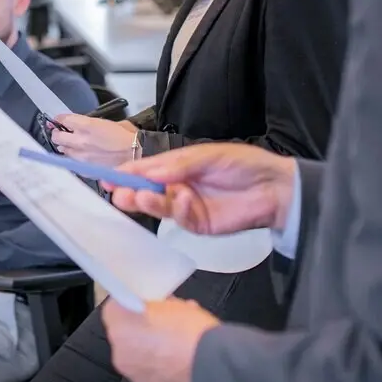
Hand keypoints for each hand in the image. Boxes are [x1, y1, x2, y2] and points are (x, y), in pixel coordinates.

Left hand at [49, 114, 137, 166]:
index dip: (59, 120)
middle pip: (57, 137)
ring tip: (71, 145)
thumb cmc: (130, 139)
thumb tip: (87, 125)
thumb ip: (95, 124)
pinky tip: (82, 157)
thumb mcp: (112, 122)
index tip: (59, 120)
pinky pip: (74, 163)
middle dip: (57, 133)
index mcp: (87, 126)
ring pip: (63, 150)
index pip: (62, 120)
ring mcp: (82, 157)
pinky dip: (75, 159)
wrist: (138, 156)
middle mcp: (81, 141)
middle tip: (61, 132)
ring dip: (65, 146)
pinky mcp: (86, 170)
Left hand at [101, 297, 219, 381]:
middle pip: (123, 333)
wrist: (210, 364)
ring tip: (172, 344)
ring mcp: (133, 373)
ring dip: (148, 349)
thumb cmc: (190, 329)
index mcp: (121, 324)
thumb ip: (157, 305)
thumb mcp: (175, 303)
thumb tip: (159, 307)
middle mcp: (119, 350)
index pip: (114, 307)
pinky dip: (158, 367)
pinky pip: (148, 372)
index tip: (143, 303)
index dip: (129, 303)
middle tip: (161, 323)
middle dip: (139, 327)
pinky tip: (176, 362)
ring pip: (135, 354)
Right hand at [106, 142, 297, 234]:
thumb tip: (149, 170)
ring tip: (140, 196)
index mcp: (178, 166)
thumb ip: (178, 165)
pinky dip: (179, 210)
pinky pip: (181, 219)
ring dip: (148, 202)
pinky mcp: (199, 224)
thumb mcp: (209, 156)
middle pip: (146, 191)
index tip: (108, 177)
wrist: (274, 188)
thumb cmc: (244, 164)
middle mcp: (178, 186)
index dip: (127, 173)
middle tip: (117, 192)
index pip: (146, 169)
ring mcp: (187, 207)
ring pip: (160, 207)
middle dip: (130, 191)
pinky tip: (183, 200)